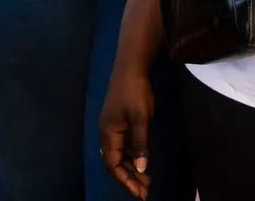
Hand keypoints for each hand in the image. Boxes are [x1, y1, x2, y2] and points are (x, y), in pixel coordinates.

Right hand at [99, 61, 154, 196]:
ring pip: (120, 154)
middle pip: (115, 162)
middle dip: (129, 177)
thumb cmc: (135, 91)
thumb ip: (141, 144)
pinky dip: (133, 155)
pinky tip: (143, 161)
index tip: (138, 192)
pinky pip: (124, 144)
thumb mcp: (141, 118)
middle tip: (145, 190)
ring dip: (132, 167)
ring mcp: (113, 126)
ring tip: (147, 181)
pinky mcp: (120, 121)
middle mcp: (107, 133)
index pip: (112, 165)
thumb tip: (141, 168)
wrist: (131, 66)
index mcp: (108, 133)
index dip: (124, 180)